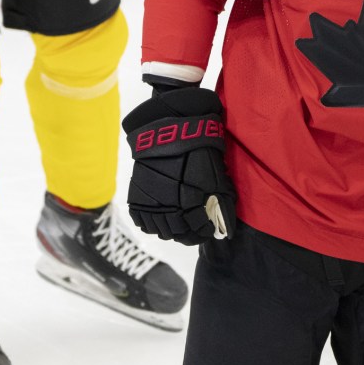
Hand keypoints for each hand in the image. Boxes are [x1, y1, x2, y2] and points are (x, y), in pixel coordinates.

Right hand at [122, 86, 236, 244]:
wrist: (170, 130)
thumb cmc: (199, 151)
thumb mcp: (216, 177)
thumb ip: (221, 203)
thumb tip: (227, 228)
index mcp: (190, 205)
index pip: (197, 232)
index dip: (203, 233)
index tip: (208, 230)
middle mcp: (168, 209)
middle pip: (176, 234)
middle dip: (187, 233)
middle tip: (193, 227)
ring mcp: (150, 203)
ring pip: (158, 230)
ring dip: (169, 229)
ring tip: (177, 222)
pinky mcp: (137, 196)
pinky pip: (141, 220)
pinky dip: (150, 222)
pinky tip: (159, 216)